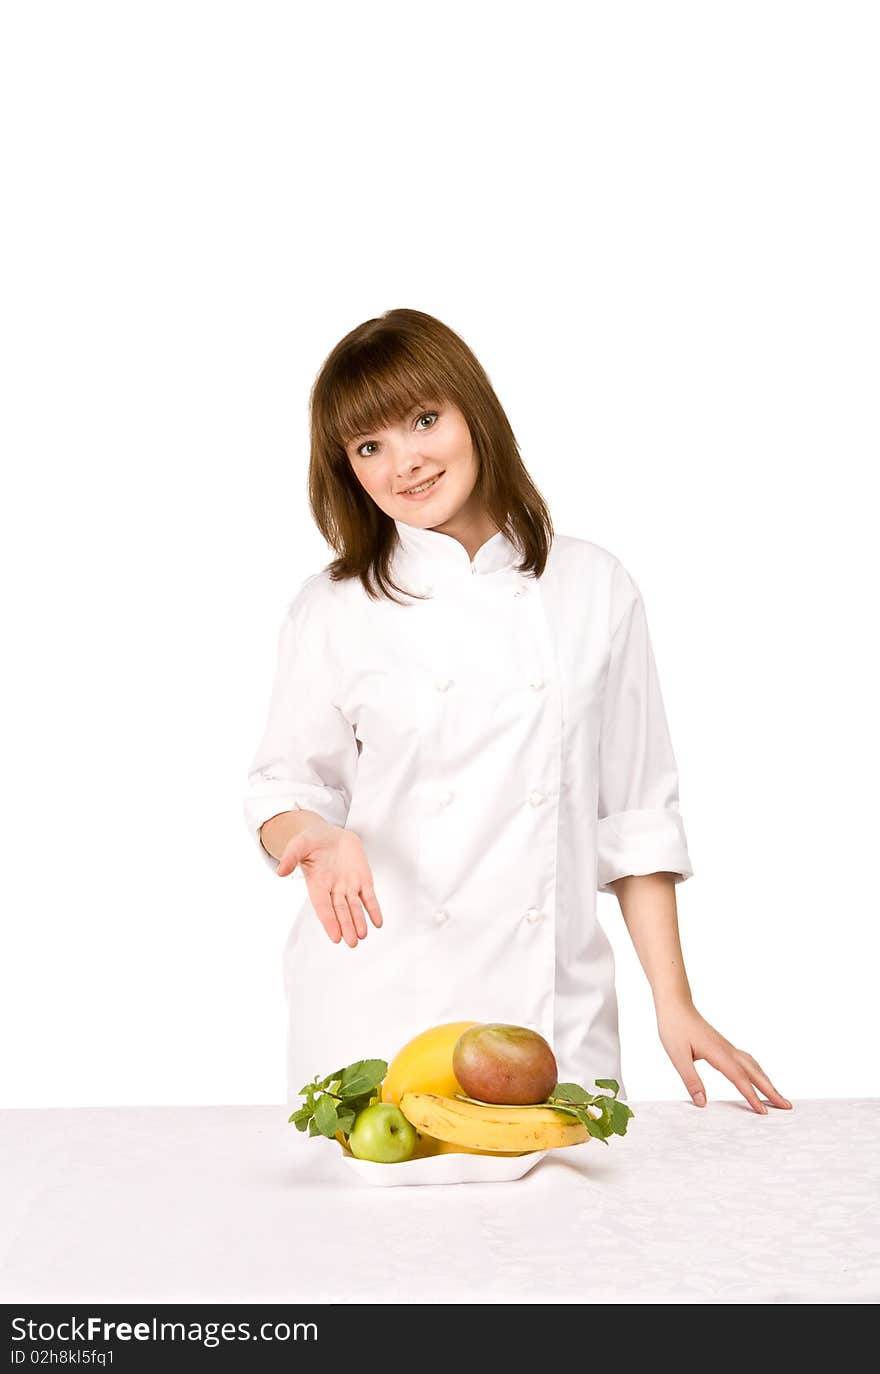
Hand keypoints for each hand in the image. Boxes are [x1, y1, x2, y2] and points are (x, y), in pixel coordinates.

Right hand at [275, 822, 382, 947]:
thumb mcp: (298, 846)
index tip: (335, 936)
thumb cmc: (311, 842)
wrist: (328, 835)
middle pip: (341, 911)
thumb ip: (290, 858)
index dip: (329, 921)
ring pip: (355, 907)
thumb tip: (280, 872)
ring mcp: (349, 885)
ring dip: (359, 921)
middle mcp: (333, 889)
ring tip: (362, 935)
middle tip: (351, 942)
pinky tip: (378, 922)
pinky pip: (369, 897)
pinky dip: (374, 909)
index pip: (323, 907)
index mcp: (317, 885)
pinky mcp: (363, 879)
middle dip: (346, 926)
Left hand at [657, 1001, 791, 1114]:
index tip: (763, 1111)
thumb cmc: (674, 1027)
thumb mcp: (677, 1056)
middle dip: (771, 1090)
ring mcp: (727, 1047)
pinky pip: (746, 1061)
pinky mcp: (724, 1046)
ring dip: (766, 1081)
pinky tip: (757, 1077)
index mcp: (718, 1053)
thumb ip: (691, 1080)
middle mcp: (727, 1050)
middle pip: (754, 1072)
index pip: (739, 1078)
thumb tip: (702, 1103)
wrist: (675, 1005)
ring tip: (777, 1095)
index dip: (752, 1096)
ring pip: (753, 1065)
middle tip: (787, 1106)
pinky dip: (757, 1072)